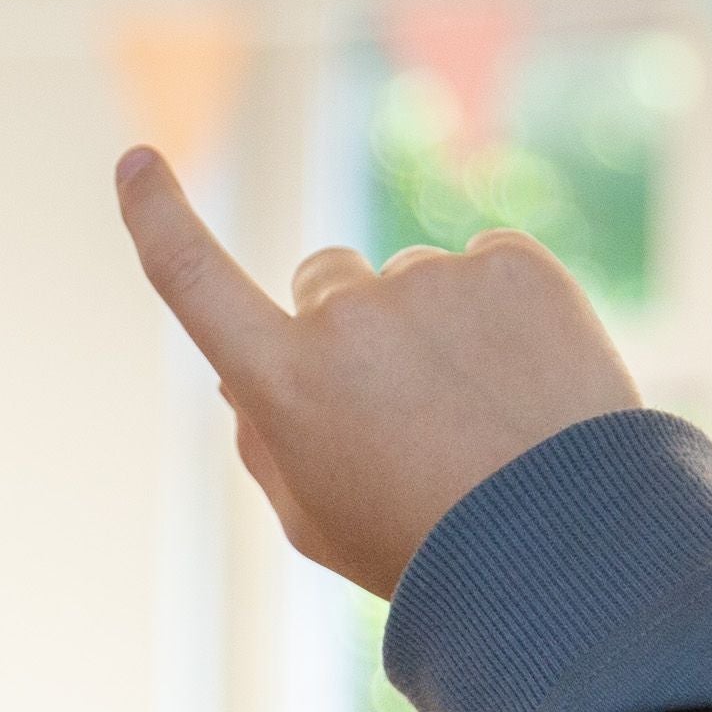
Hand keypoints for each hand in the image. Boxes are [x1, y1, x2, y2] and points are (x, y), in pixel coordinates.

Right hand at [116, 150, 640, 600]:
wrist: (575, 546)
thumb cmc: (428, 549)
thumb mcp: (317, 520)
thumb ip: (264, 441)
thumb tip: (232, 374)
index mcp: (282, 385)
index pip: (193, 279)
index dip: (157, 217)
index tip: (136, 162)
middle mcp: (346, 318)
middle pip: (323, 280)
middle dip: (347, 323)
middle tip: (407, 406)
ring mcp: (431, 282)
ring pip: (412, 282)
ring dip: (434, 327)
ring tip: (486, 415)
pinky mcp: (510, 265)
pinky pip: (486, 265)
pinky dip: (501, 312)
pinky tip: (527, 381)